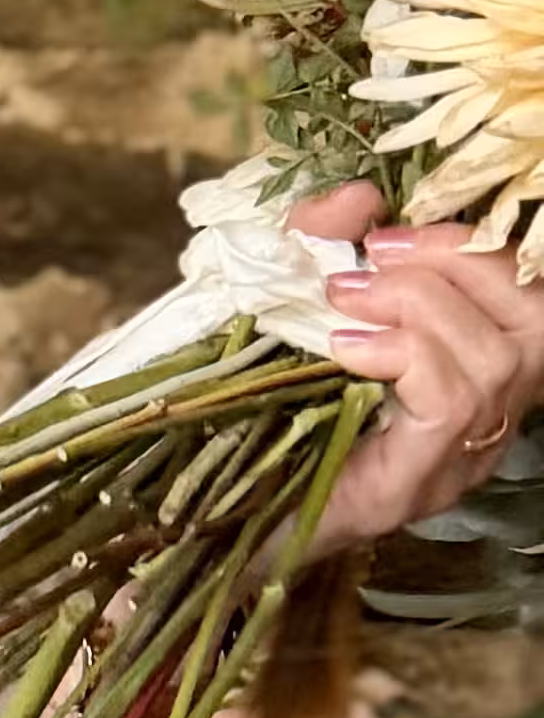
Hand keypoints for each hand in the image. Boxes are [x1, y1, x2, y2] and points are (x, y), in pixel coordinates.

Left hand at [291, 192, 543, 553]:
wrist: (206, 521)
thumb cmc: (256, 410)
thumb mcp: (290, 303)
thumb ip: (322, 243)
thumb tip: (357, 196)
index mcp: (471, 369)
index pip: (528, 292)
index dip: (472, 244)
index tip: (387, 229)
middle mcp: (486, 417)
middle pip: (534, 317)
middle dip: (457, 263)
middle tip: (372, 256)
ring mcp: (459, 458)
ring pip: (493, 357)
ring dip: (420, 304)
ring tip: (345, 300)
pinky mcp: (417, 485)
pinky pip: (451, 404)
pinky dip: (405, 355)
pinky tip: (347, 348)